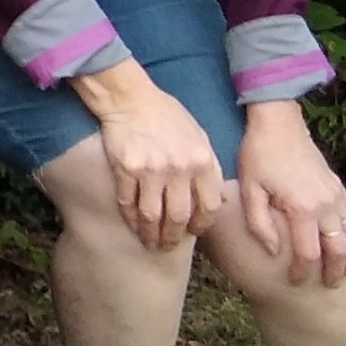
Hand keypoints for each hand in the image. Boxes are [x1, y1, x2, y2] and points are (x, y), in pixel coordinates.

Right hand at [75, 59, 229, 250]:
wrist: (131, 98)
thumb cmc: (167, 116)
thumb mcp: (199, 137)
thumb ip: (210, 168)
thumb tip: (219, 200)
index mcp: (202, 161)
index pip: (209, 206)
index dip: (201, 225)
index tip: (193, 232)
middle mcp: (179, 169)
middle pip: (180, 216)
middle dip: (173, 237)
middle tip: (167, 246)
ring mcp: (151, 170)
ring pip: (153, 215)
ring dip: (151, 234)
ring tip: (149, 242)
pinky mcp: (126, 169)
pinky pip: (128, 203)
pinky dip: (130, 218)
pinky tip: (133, 224)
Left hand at [235, 98, 345, 287]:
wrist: (279, 124)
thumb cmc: (259, 156)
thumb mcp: (249, 190)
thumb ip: (260, 224)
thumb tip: (274, 251)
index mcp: (302, 209)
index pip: (308, 253)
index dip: (303, 272)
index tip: (295, 283)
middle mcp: (325, 205)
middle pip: (338, 249)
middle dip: (333, 271)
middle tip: (326, 288)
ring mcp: (335, 196)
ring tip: (341, 274)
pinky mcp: (338, 188)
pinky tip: (345, 245)